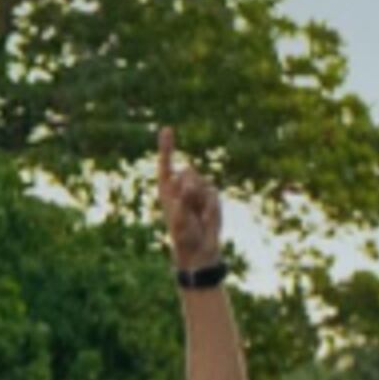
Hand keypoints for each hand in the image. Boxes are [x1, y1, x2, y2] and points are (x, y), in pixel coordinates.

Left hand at [158, 127, 221, 273]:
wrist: (200, 250)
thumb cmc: (183, 236)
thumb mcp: (178, 218)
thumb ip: (182, 198)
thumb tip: (188, 180)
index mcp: (167, 190)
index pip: (166, 164)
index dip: (166, 147)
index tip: (167, 129)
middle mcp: (181, 187)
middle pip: (188, 173)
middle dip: (189, 189)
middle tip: (188, 208)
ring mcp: (197, 190)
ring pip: (201, 182)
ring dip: (200, 200)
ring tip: (197, 216)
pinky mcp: (211, 195)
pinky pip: (212, 192)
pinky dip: (210, 206)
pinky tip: (206, 218)